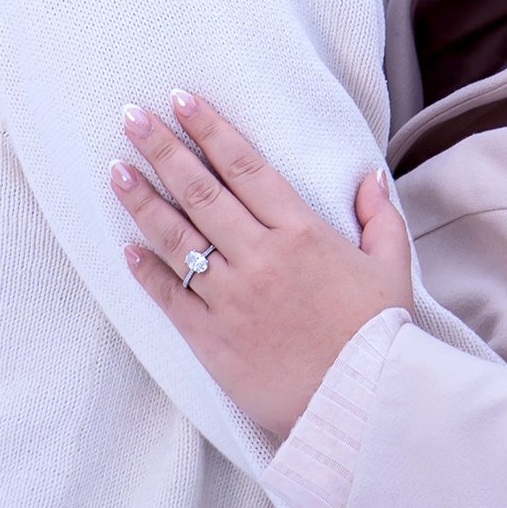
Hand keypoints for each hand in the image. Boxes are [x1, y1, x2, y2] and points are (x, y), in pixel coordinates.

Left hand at [112, 91, 411, 440]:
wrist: (357, 407)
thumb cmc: (377, 336)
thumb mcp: (391, 269)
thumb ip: (379, 217)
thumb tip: (369, 176)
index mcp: (301, 233)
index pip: (246, 166)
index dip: (212, 129)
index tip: (182, 100)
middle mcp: (260, 257)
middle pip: (201, 191)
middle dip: (163, 149)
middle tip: (131, 116)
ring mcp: (231, 298)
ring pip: (177, 238)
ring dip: (142, 200)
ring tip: (115, 169)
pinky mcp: (212, 339)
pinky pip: (170, 296)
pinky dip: (146, 271)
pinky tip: (125, 247)